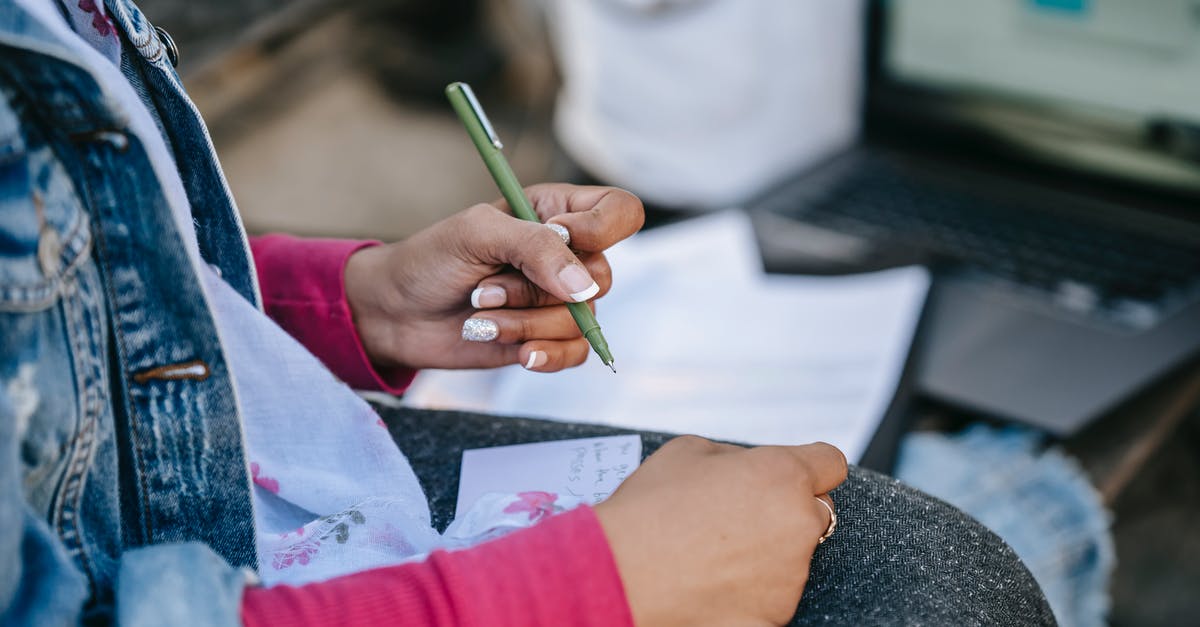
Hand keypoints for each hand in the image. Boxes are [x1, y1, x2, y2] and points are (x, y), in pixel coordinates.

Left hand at [344, 184, 643, 370]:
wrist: (395, 314)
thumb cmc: (431, 260)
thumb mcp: (477, 234)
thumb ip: (535, 248)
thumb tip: (585, 287)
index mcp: (556, 212)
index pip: (620, 212)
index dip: (601, 229)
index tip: (559, 238)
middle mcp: (565, 255)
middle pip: (600, 278)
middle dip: (536, 290)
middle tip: (486, 288)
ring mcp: (558, 300)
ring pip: (579, 321)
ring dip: (523, 323)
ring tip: (479, 315)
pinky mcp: (547, 338)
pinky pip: (574, 353)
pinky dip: (544, 354)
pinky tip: (517, 353)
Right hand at [594, 436, 846, 626]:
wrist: (619, 574)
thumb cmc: (649, 507)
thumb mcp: (689, 450)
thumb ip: (736, 456)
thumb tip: (749, 467)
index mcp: (782, 475)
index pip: (831, 463)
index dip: (810, 465)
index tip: (790, 475)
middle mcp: (798, 524)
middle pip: (817, 512)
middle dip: (787, 510)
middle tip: (739, 516)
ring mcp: (791, 577)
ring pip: (794, 557)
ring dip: (768, 551)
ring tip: (714, 552)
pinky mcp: (775, 616)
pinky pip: (773, 595)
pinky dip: (752, 590)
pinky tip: (713, 582)